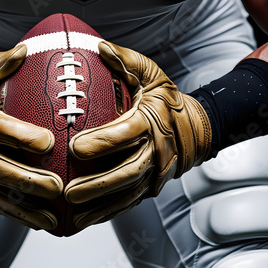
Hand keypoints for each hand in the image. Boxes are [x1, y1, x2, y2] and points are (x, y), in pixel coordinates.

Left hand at [64, 41, 211, 228]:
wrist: (198, 128)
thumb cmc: (168, 100)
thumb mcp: (152, 75)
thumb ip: (126, 61)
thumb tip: (99, 47)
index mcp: (151, 121)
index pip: (126, 133)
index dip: (102, 142)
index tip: (74, 147)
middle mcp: (156, 150)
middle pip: (128, 171)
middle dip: (98, 184)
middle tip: (70, 192)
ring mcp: (156, 173)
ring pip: (129, 193)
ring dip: (101, 206)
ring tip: (74, 216)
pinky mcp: (152, 186)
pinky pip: (131, 202)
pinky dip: (109, 213)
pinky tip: (87, 220)